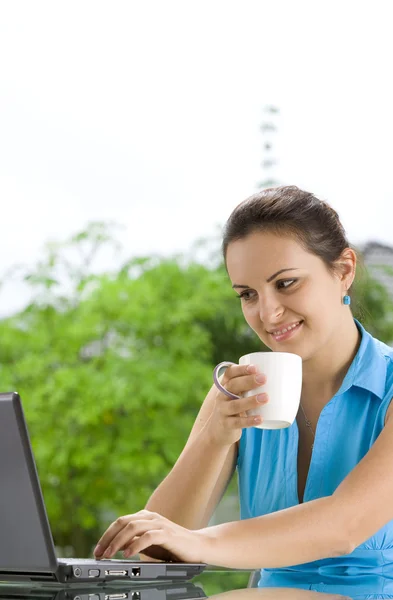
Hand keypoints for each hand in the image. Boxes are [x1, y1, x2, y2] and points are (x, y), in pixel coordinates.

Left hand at [93, 510, 207, 562]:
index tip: (97, 551)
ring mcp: (159, 524)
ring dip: (118, 542)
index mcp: (145, 517)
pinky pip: (148, 537)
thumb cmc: (172, 546)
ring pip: (133, 527)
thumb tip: (114, 547)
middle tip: (99, 554)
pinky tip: (128, 554)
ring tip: (109, 555)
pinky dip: (135, 545)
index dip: (106, 535)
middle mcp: (150, 517)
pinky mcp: (168, 534)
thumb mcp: (148, 544)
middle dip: (108, 538)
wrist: (197, 547)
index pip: (120, 522)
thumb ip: (133, 542)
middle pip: (123, 522)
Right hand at [208, 363, 267, 445]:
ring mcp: (222, 410)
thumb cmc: (235, 406)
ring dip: (250, 401)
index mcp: (225, 385)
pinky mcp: (226, 424)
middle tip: (264, 378)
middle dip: (248, 381)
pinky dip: (249, 420)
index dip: (241, 369)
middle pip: (232, 385)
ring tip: (266, 397)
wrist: (218, 429)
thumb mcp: (239, 395)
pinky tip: (260, 418)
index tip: (255, 368)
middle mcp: (221, 396)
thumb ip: (252, 386)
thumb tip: (284, 379)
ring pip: (235, 405)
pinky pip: (237, 422)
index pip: (230, 373)